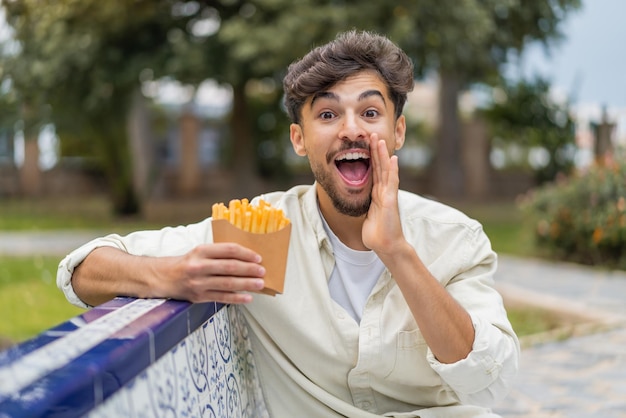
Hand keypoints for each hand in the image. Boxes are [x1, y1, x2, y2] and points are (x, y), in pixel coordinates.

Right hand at [163, 242, 265, 303]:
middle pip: (230, 267)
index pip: (228, 250)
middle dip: (249, 270)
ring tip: (259, 284)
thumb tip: (246, 259)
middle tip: (262, 271)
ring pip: (227, 283)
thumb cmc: (187, 263)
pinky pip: (221, 298)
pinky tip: (248, 298)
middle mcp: (199, 266)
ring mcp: (199, 282)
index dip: (245, 253)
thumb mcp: (200, 252)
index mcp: (201, 251)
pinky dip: (236, 298)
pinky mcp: (199, 296)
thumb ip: (219, 253)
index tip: (257, 258)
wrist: (164, 277)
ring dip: (246, 284)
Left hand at [362, 135, 404, 256]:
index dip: (371, 158)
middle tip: (372, 134)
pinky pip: (391, 182)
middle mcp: (383, 192)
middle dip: (376, 151)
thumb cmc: (377, 234)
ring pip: (385, 170)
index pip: (374, 172)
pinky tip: (393, 158)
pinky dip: (392, 170)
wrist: (386, 246)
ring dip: (383, 155)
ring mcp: (388, 195)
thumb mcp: (367, 215)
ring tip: (380, 140)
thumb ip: (365, 206)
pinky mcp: (390, 201)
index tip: (366, 144)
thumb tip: (356, 203)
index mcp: (377, 194)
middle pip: (379, 167)